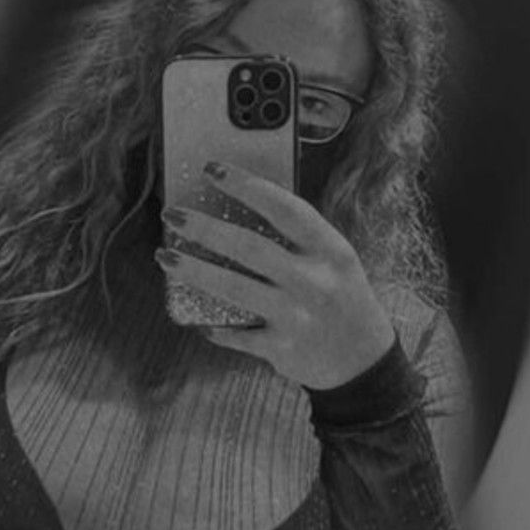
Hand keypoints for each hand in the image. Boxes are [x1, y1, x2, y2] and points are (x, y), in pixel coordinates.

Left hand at [156, 160, 395, 389]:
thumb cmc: (340, 298)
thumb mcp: (333, 261)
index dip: (247, 186)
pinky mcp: (282, 349)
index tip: (212, 170)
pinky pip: (237, 333)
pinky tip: (198, 319)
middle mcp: (314, 281)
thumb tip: (234, 211)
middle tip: (172, 215)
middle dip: (205, 229)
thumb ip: (296, 240)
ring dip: (195, 271)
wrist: (364, 360)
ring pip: (234, 289)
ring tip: (166, 258)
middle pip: (249, 248)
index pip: (285, 208)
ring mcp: (297, 316)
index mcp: (331, 250)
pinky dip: (215, 326)